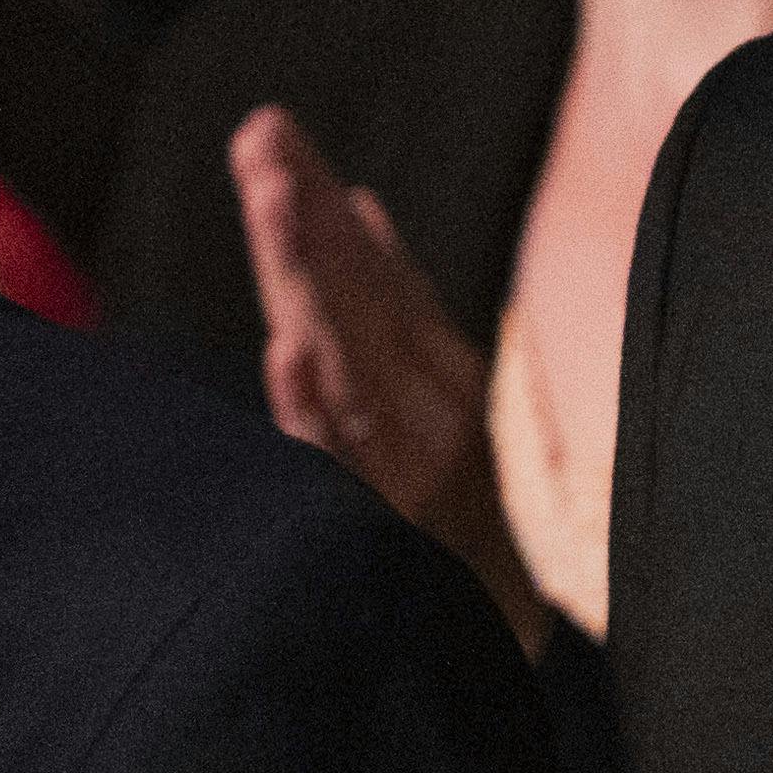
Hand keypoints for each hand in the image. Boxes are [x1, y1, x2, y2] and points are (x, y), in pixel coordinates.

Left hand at [230, 104, 535, 617]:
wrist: (510, 642)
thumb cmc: (473, 517)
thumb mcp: (444, 392)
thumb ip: (399, 297)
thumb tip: (357, 201)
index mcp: (431, 370)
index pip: (364, 273)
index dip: (313, 203)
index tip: (269, 130)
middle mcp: (426, 405)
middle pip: (352, 301)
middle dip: (303, 219)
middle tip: (262, 140)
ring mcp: (410, 464)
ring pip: (346, 358)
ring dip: (309, 279)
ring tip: (271, 201)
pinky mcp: (389, 528)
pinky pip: (342, 465)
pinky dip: (315, 408)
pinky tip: (287, 354)